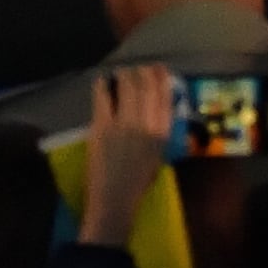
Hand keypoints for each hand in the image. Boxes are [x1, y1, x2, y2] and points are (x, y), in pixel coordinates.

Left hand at [78, 67, 178, 252]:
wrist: (114, 199)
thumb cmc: (137, 182)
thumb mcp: (156, 157)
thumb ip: (158, 134)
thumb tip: (155, 111)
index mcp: (162, 135)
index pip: (165, 100)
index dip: (162, 81)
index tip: (159, 69)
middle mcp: (146, 125)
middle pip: (146, 89)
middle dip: (142, 73)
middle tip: (138, 69)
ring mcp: (124, 124)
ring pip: (127, 88)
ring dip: (124, 76)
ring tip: (121, 73)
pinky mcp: (102, 126)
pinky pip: (103, 98)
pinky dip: (102, 86)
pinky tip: (102, 82)